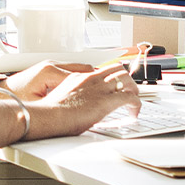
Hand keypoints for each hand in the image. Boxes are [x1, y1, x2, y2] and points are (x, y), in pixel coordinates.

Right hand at [12, 62, 137, 137]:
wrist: (48, 116)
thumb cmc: (50, 112)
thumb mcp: (61, 97)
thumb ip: (72, 96)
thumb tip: (75, 105)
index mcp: (79, 77)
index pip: (101, 70)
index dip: (111, 78)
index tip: (114, 86)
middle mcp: (91, 79)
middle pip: (117, 69)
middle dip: (126, 80)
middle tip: (128, 91)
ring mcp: (100, 88)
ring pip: (127, 79)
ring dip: (133, 90)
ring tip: (133, 102)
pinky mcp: (106, 101)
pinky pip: (130, 98)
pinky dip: (136, 105)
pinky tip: (133, 113)